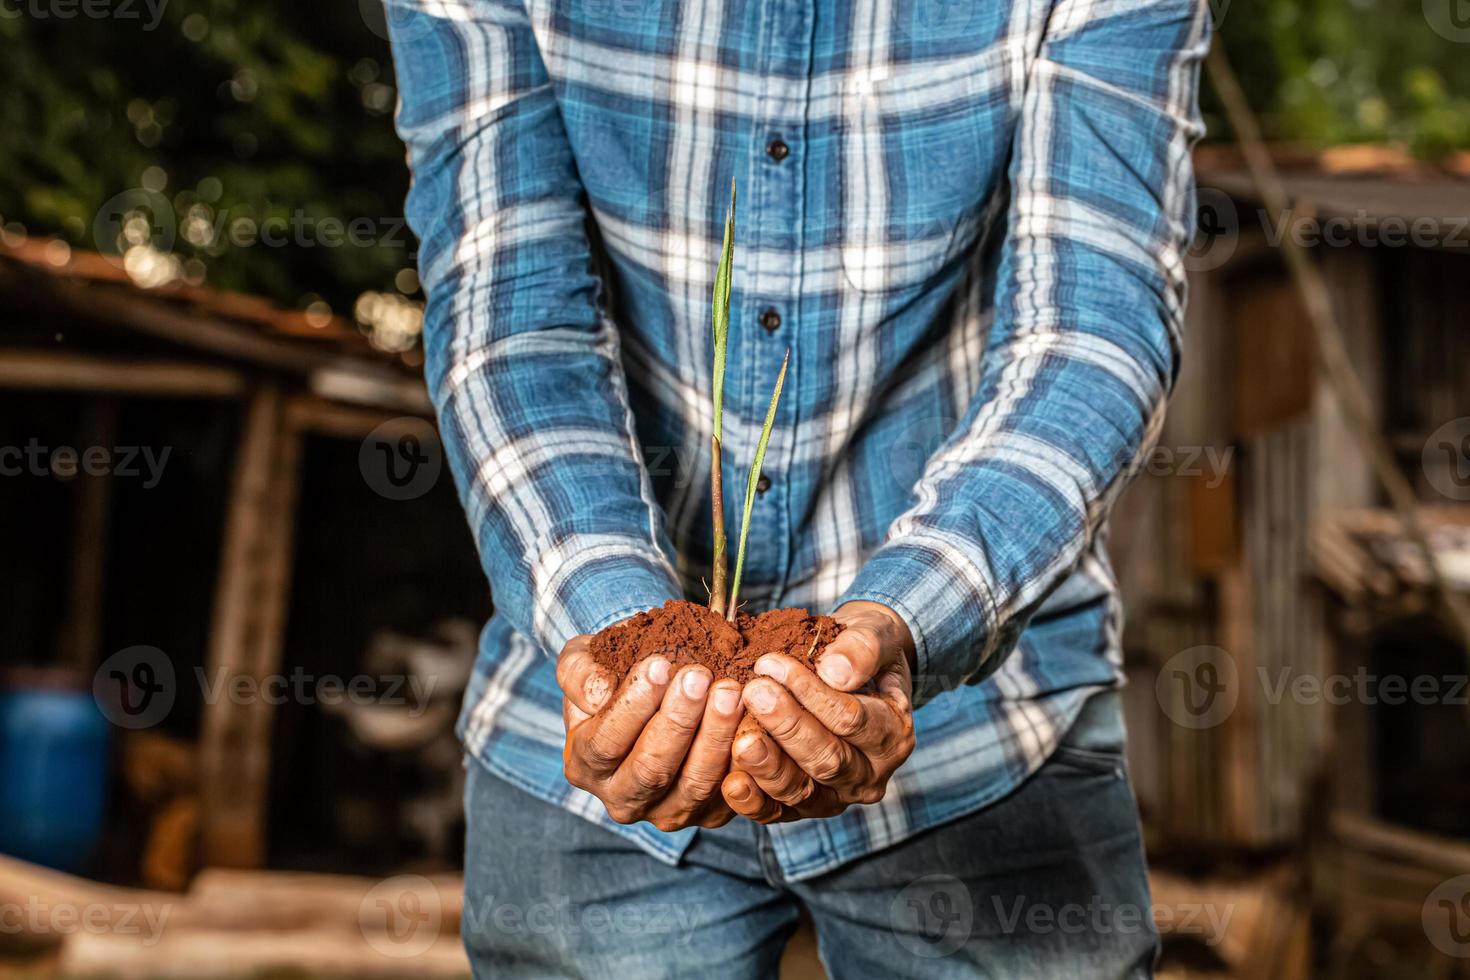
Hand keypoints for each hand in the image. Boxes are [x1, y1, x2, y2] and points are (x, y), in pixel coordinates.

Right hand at [557, 634, 744, 830]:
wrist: (651, 694)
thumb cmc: (613, 673)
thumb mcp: (582, 661)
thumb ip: (579, 673)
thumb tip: (597, 692)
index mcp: (585, 765)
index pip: (606, 742)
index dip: (633, 705)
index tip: (659, 665)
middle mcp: (622, 799)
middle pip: (651, 769)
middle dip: (679, 720)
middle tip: (700, 676)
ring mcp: (667, 813)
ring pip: (694, 784)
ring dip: (716, 737)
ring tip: (730, 691)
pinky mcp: (708, 815)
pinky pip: (731, 792)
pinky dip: (744, 759)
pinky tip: (753, 718)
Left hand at [721, 601, 915, 822]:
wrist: (850, 671)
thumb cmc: (861, 650)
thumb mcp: (875, 635)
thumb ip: (863, 648)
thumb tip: (837, 671)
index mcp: (893, 734)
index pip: (851, 720)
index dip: (811, 693)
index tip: (772, 664)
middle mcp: (870, 775)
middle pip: (828, 760)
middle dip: (787, 726)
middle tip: (754, 693)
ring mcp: (836, 797)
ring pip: (801, 791)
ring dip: (768, 764)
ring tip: (739, 736)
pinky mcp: (802, 807)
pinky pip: (776, 812)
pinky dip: (753, 801)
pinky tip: (730, 781)